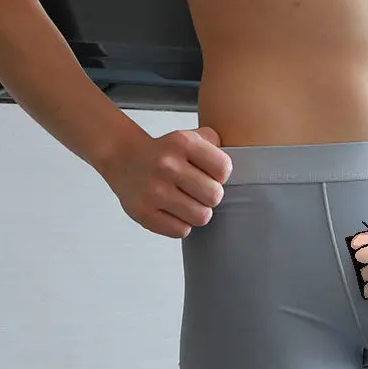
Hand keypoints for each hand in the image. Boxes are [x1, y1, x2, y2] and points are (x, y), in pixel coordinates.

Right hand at [100, 126, 232, 237]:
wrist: (124, 158)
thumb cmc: (167, 153)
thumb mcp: (190, 137)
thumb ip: (216, 144)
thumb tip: (244, 160)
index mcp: (182, 142)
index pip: (224, 169)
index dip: (220, 175)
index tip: (210, 174)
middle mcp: (167, 165)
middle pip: (215, 196)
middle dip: (211, 196)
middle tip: (198, 192)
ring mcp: (153, 190)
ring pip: (201, 217)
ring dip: (198, 213)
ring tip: (187, 202)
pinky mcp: (143, 213)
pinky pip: (182, 231)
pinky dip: (181, 225)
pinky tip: (173, 212)